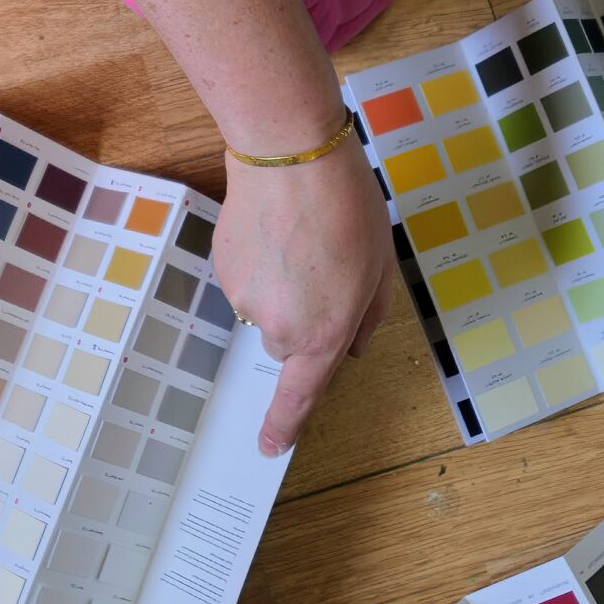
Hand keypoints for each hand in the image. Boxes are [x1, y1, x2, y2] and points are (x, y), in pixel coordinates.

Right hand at [210, 143, 393, 456]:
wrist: (289, 155)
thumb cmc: (347, 208)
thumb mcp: (381, 266)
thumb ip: (367, 317)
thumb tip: (351, 347)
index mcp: (323, 335)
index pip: (300, 396)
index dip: (284, 426)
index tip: (268, 448)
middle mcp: (278, 326)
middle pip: (290, 339)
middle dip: (307, 315)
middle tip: (328, 265)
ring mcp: (244, 298)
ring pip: (266, 306)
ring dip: (283, 284)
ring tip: (301, 236)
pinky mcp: (222, 268)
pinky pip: (246, 279)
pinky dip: (261, 262)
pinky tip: (274, 226)